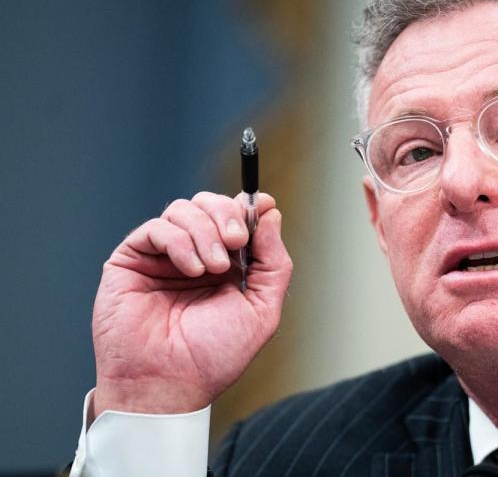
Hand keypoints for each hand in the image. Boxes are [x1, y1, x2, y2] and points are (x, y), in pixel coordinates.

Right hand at [90, 192, 292, 417]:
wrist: (169, 385)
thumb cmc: (213, 357)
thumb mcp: (262, 309)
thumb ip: (273, 262)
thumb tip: (270, 213)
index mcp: (226, 266)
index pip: (235, 217)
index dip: (249, 207)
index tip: (262, 205)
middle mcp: (194, 256)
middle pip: (208, 204)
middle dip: (228, 214)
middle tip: (237, 240)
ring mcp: (162, 257)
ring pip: (183, 210)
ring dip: (205, 232)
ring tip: (211, 269)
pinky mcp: (131, 260)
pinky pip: (157, 228)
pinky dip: (179, 241)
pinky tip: (190, 269)